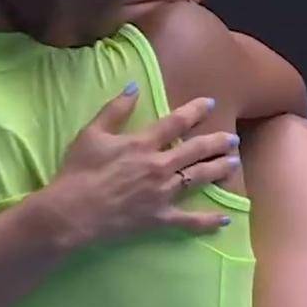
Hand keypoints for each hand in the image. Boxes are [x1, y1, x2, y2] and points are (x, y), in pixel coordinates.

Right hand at [41, 84, 239, 248]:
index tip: (211, 103)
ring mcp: (162, 193)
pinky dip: (207, 221)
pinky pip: (189, 220)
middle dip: (216, 142)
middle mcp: (158, 166)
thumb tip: (134, 86)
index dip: (194, 111)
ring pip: (198, 178)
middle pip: (195, 150)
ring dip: (219, 169)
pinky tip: (224, 220)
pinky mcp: (159, 218)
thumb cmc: (78, 171)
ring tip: (234, 162)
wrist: (72, 212)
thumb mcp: (91, 133)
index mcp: (142, 143)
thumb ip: (115, 109)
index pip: (175, 122)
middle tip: (233, 138)